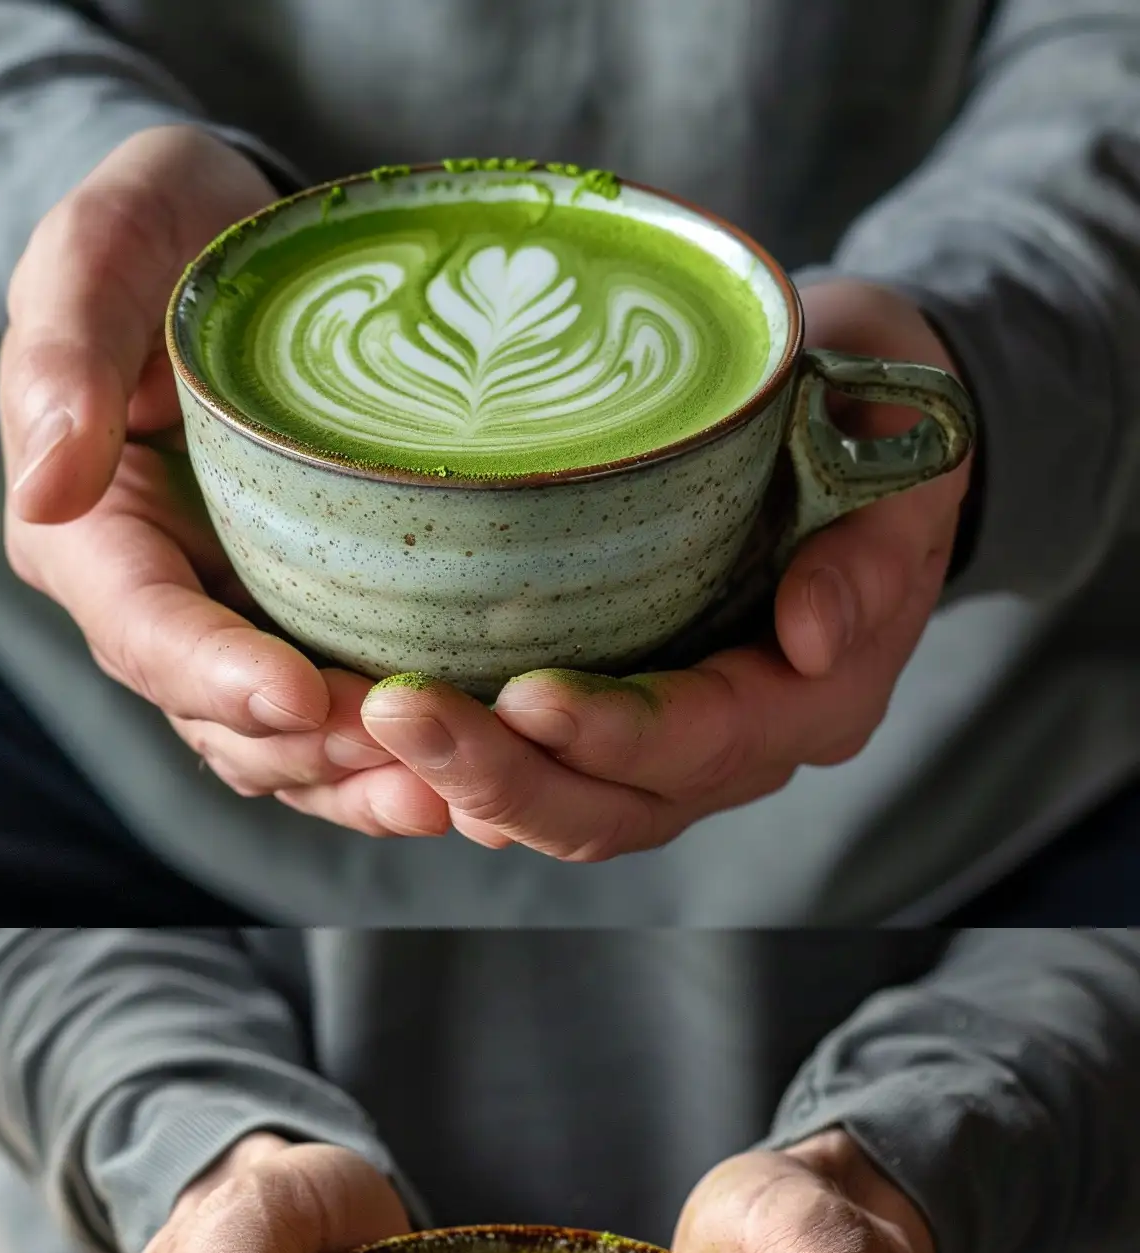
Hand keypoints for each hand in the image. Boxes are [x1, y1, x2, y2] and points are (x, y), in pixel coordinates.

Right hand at [0, 129, 455, 838]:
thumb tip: (45, 490)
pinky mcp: (294, 620)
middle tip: (410, 764)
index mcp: (83, 533)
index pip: (142, 630)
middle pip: (215, 714)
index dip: (216, 677)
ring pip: (277, 742)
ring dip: (355, 780)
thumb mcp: (97, 253)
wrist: (217, 235)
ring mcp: (224, 620)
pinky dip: (390, 756)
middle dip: (309, 750)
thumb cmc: (150, 231)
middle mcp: (148, 600)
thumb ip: (63, 357)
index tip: (299, 697)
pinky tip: (470, 774)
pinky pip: (333, 716)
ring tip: (450, 793)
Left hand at [359, 279, 974, 857]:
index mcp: (815, 697)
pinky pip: (521, 779)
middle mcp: (736, 752)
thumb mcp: (905, 450)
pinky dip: (443, 771)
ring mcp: (662, 758)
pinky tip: (364, 733)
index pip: (704, 741)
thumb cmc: (875, 426)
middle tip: (395, 713)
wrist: (856, 438)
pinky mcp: (600, 738)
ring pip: (552, 809)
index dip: (616, 732)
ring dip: (455, 779)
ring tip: (369, 723)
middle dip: (497, 773)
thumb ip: (873, 543)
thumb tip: (812, 637)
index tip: (529, 697)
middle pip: (606, 807)